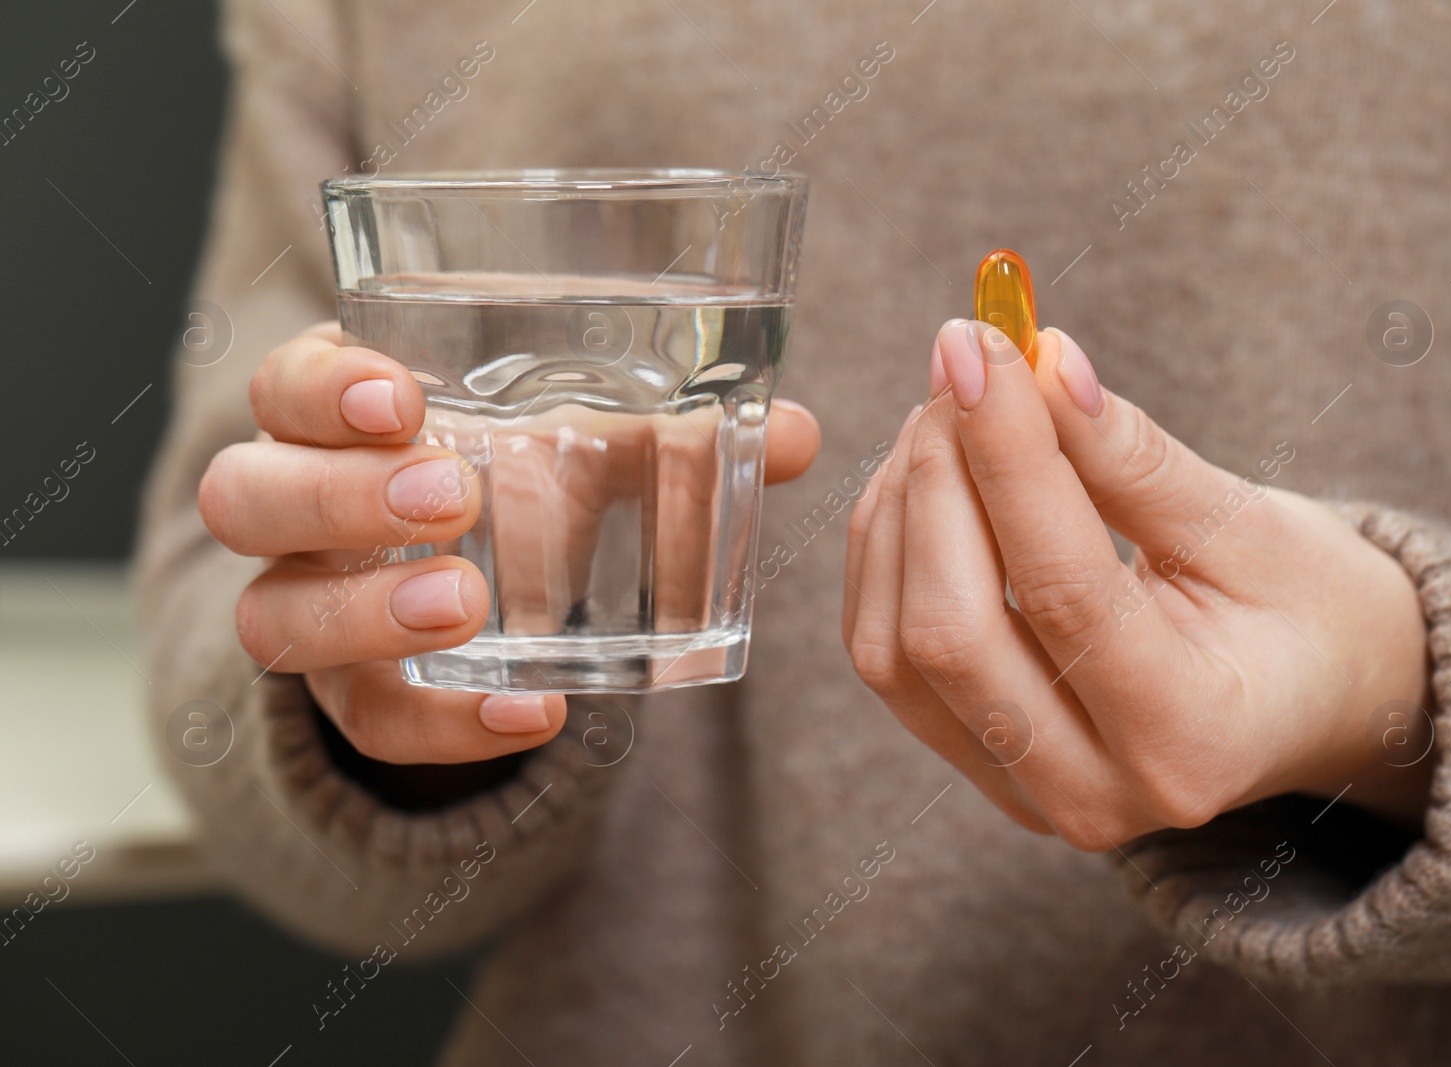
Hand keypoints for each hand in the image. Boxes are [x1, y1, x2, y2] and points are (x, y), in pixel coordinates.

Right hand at [200, 322, 820, 764]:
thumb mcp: (590, 447)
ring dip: (362, 613)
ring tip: (464, 603)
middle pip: (246, 495)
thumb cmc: (528, 481)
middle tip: (451, 494)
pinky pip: (368, 723)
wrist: (479, 596)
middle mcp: (301, 513)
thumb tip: (798, 433)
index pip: (285, 385)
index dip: (322, 388)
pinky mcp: (355, 698)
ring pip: (270, 618)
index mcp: (344, 419)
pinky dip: (447, 725)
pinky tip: (535, 715)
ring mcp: (313, 611)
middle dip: (336, 495)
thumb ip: (682, 434)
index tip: (403, 395)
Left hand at [844, 320, 1431, 844]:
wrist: (1317, 701)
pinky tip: (928, 478)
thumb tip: (1040, 365)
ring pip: (894, 649)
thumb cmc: (1308, 610)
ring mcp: (1024, 793)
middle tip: (962, 368)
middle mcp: (1093, 794)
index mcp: (1188, 740)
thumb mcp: (1252, 527)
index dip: (1006, 453)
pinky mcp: (980, 765)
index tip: (982, 344)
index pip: (1060, 587)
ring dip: (901, 510)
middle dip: (938, 479)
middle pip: (949, 633)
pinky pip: (888, 657)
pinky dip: (889, 553)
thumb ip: (1133, 457)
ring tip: (948, 414)